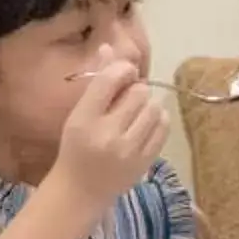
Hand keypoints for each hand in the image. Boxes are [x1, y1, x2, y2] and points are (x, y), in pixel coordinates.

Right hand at [47, 55, 166, 212]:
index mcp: (83, 119)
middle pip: (138, 92)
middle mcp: (107, 134)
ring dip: (147, 106)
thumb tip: (110, 47)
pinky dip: (158, 120)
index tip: (123, 74)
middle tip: (126, 100)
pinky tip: (145, 124)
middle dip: (134, 90)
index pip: (111, 79)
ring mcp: (128, 151)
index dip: (122, 69)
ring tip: (135, 114)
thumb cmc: (75, 148)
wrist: (79, 192)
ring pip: (154, 108)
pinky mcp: (144, 162)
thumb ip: (96, 83)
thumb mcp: (77, 115)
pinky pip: (163, 127)